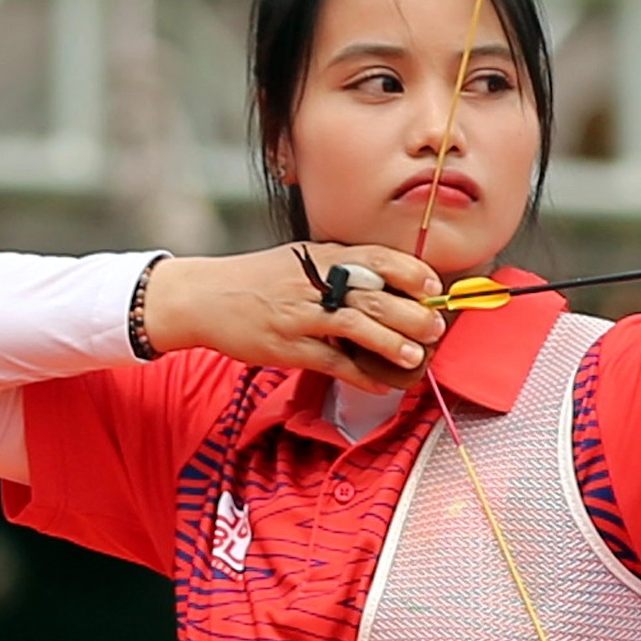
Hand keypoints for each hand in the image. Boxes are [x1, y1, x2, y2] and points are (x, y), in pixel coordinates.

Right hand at [143, 244, 445, 391]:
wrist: (204, 296)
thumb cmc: (260, 280)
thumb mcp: (303, 260)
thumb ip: (342, 268)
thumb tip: (391, 284)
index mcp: (323, 257)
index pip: (378, 258)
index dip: (411, 272)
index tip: (434, 286)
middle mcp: (315, 283)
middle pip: (375, 296)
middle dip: (412, 314)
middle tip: (435, 327)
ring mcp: (301, 315)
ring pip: (357, 327)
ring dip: (392, 344)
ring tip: (416, 357)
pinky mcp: (288, 346)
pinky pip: (333, 362)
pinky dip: (361, 375)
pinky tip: (382, 383)